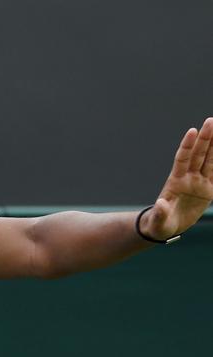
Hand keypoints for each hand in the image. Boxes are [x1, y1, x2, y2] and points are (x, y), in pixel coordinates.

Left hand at [140, 118, 212, 239]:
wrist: (166, 226)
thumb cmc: (159, 222)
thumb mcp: (158, 220)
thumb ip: (160, 212)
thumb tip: (160, 203)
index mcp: (175, 181)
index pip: (182, 159)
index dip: (186, 145)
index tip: (192, 131)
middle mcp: (188, 178)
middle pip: (198, 154)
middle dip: (204, 138)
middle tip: (210, 121)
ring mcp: (198, 182)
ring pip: (208, 160)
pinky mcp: (207, 190)